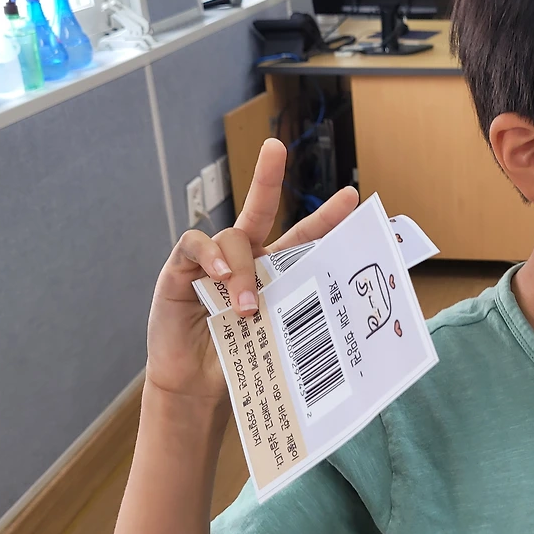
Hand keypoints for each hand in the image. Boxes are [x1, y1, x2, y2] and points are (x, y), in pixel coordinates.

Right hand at [145, 138, 358, 400]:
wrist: (198, 384)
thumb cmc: (241, 359)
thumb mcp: (278, 334)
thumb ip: (298, 316)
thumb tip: (337, 313)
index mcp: (272, 269)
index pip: (302, 236)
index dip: (326, 218)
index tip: (352, 198)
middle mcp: (243, 257)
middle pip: (258, 208)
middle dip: (267, 176)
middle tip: (276, 149)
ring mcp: (211, 261)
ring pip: (232, 239)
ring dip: (241, 271)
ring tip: (246, 309)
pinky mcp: (180, 270)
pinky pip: (196, 246)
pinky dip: (210, 258)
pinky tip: (218, 276)